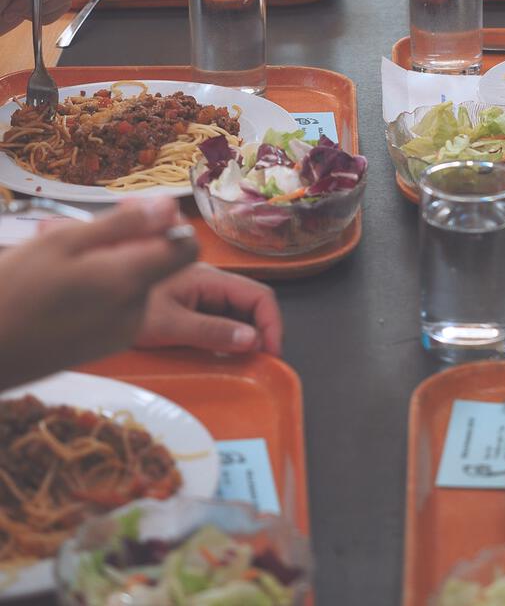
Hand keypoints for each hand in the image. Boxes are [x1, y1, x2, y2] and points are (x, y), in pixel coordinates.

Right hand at [0, 198, 198, 390]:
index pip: (187, 248)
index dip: (168, 224)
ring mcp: (123, 332)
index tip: (134, 215)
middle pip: (156, 262)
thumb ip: (124, 224)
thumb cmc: (13, 290)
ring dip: (111, 265)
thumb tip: (170, 207)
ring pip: (136, 281)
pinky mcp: (108, 345)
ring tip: (63, 267)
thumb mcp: (64, 241)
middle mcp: (136, 311)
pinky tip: (65, 291)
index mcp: (129, 281)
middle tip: (78, 238)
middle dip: (127, 243)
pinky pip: (121, 304)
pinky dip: (102, 289)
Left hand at [136, 264, 281, 354]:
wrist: (92, 300)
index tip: (271, 355)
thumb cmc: (127, 307)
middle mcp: (208, 281)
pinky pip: (218, 317)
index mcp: (209, 278)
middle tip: (258, 365)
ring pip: (236, 311)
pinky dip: (226, 335)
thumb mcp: (170, 325)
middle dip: (262, 331)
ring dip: (245, 334)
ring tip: (241, 362)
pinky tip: (220, 354)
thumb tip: (254, 340)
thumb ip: (212, 332)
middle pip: (251, 302)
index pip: (259, 295)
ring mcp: (199, 292)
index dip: (273, 323)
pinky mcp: (188, 303)